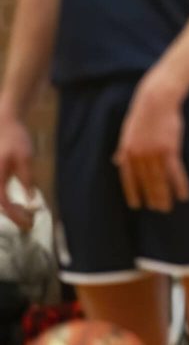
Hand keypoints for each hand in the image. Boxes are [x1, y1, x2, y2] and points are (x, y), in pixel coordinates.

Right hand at [0, 113, 40, 230]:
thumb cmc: (15, 138)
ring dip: (8, 210)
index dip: (15, 215)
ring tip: (24, 214)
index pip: (3, 203)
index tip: (28, 222)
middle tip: (28, 222)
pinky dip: (6, 201)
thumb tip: (30, 201)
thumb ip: (27, 179)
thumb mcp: (26, 158)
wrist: (5, 122)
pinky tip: (17, 204)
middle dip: (12, 216)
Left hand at [114, 74, 188, 212]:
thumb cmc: (143, 114)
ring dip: (165, 196)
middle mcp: (139, 156)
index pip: (128, 179)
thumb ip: (123, 149)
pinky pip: (175, 172)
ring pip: (160, 180)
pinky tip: (183, 195)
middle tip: (159, 209)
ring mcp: (154, 154)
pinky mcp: (169, 150)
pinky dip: (179, 185)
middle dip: (152, 197)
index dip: (133, 193)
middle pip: (146, 182)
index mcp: (127, 152)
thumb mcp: (128, 132)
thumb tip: (117, 161)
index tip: (137, 205)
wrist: (157, 100)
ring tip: (168, 207)